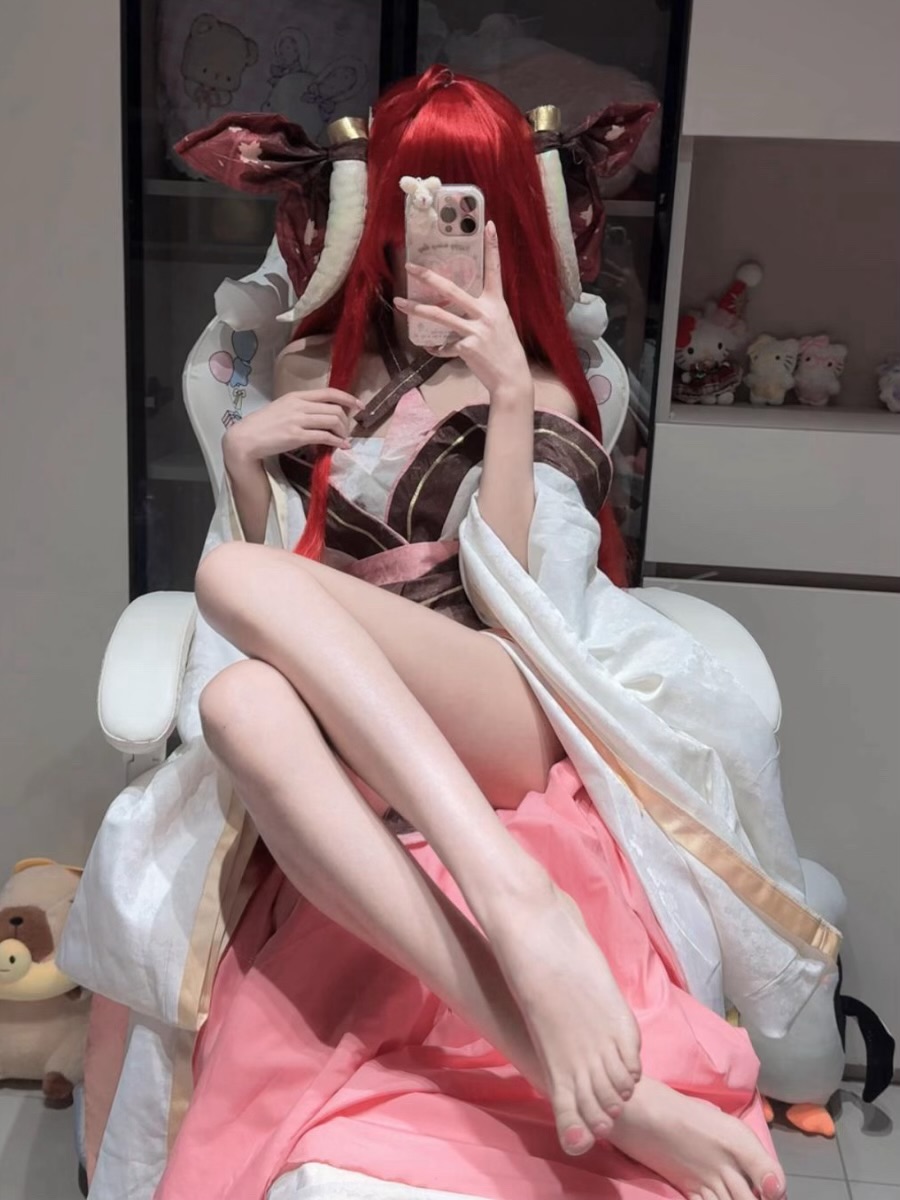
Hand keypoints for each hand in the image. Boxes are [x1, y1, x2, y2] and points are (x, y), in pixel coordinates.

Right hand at [223, 388, 361, 463]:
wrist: (246, 438)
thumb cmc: (263, 425)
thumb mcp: (283, 409)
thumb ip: (301, 408)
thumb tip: (320, 415)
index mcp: (296, 396)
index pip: (329, 392)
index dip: (348, 398)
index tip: (359, 405)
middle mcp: (299, 405)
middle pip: (334, 409)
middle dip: (346, 421)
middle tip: (347, 431)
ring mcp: (298, 420)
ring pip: (332, 421)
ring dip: (343, 432)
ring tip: (343, 439)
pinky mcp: (297, 436)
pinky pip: (325, 437)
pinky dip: (337, 442)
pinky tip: (341, 446)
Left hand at [394, 221, 531, 400]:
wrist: (510, 379)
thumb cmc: (505, 351)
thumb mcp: (500, 325)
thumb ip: (482, 313)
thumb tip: (459, 307)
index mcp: (497, 304)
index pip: (495, 270)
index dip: (492, 247)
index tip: (488, 225)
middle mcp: (487, 313)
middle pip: (453, 289)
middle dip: (428, 277)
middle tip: (410, 266)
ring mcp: (476, 330)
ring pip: (440, 315)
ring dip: (416, 309)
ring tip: (399, 303)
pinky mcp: (467, 347)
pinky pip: (445, 345)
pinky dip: (438, 348)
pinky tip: (433, 350)